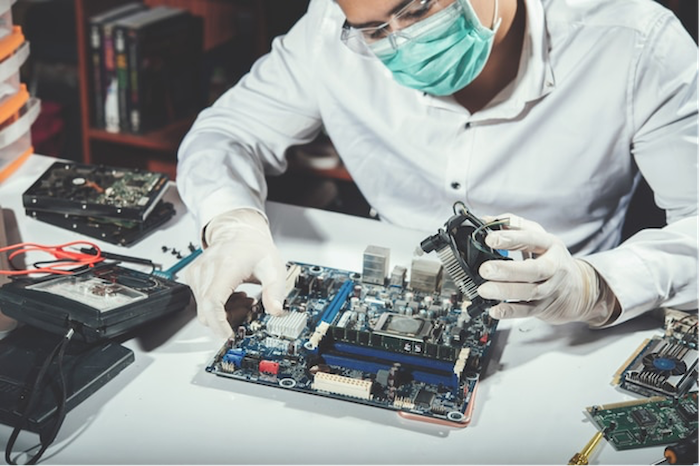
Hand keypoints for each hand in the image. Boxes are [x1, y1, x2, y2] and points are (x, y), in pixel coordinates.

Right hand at [184, 209, 286, 337]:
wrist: (238, 231)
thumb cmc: (254, 248)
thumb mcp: (273, 268)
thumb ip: (276, 291)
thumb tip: (277, 311)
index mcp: (225, 267)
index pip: (213, 303)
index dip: (220, 323)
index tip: (230, 334)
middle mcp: (206, 270)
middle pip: (207, 311)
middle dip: (228, 319)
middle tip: (248, 308)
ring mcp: (196, 274)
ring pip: (204, 310)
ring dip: (224, 312)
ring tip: (243, 297)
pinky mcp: (193, 277)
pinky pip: (201, 302)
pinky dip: (218, 305)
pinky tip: (232, 294)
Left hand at [476, 214, 617, 325]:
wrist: (578, 288)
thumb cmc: (551, 258)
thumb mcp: (538, 237)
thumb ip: (513, 225)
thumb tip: (486, 220)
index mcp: (550, 245)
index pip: (532, 239)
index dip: (511, 238)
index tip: (490, 239)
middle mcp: (553, 267)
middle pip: (534, 269)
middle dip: (508, 270)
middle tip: (486, 269)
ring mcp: (549, 289)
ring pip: (529, 292)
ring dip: (505, 291)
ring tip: (484, 289)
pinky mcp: (543, 307)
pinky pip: (526, 311)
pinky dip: (510, 311)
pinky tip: (494, 309)